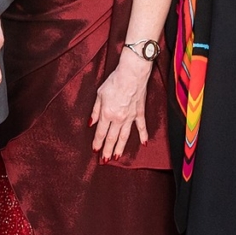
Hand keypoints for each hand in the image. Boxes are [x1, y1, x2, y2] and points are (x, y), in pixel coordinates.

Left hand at [90, 47, 154, 161]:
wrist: (132, 74)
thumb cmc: (114, 81)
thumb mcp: (100, 94)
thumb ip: (95, 110)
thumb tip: (91, 123)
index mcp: (107, 114)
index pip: (100, 132)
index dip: (97, 143)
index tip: (95, 151)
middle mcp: (118, 118)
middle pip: (112, 138)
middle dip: (107, 150)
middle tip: (105, 160)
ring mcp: (130, 117)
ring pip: (125, 136)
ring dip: (120, 147)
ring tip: (117, 157)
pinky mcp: (139, 112)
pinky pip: (141, 126)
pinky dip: (143, 135)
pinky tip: (144, 143)